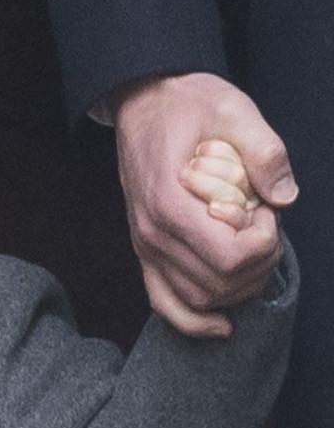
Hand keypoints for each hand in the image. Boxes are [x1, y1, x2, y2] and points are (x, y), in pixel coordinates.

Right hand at [114, 73, 295, 336]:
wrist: (143, 102)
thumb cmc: (187, 105)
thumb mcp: (232, 108)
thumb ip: (264, 150)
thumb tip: (285, 195)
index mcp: (170, 202)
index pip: (229, 256)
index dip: (263, 243)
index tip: (266, 210)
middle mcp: (152, 234)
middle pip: (218, 284)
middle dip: (258, 264)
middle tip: (265, 225)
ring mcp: (145, 248)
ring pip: (198, 300)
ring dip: (238, 288)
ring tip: (251, 251)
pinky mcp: (146, 254)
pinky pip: (165, 304)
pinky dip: (195, 323)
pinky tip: (223, 325)